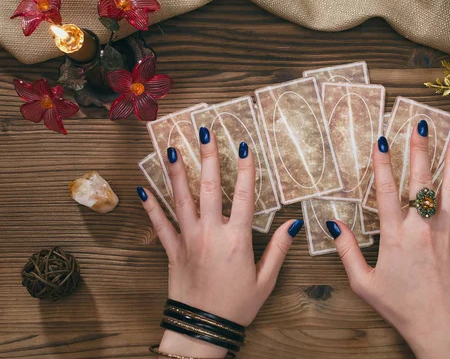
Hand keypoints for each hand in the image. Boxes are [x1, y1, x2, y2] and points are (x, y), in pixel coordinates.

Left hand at [137, 128, 302, 357]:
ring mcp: (189, 240)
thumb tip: (294, 223)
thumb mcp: (265, 280)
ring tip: (172, 148)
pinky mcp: (173, 251)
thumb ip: (279, 249)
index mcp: (237, 239)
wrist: (202, 329)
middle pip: (209, 188)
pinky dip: (151, 207)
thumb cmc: (236, 306)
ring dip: (176, 173)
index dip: (246, 169)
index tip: (244, 146)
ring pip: (180, 200)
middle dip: (207, 157)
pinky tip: (143, 189)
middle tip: (204, 132)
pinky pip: (160, 225)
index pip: (245, 196)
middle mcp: (211, 233)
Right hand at [329, 121, 449, 358]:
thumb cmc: (401, 306)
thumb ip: (347, 251)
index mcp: (396, 236)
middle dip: (419, 150)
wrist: (440, 327)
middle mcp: (422, 229)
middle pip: (420, 181)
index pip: (386, 191)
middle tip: (420, 124)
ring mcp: (446, 234)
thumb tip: (332, 224)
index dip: (382, 164)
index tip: (381, 140)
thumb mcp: (364, 283)